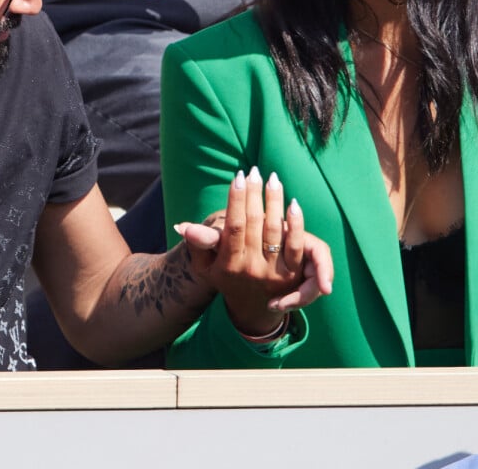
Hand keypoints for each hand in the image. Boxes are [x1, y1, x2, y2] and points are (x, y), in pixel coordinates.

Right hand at [175, 167, 332, 337]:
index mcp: (228, 264)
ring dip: (275, 202)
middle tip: (255, 171)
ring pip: (275, 230)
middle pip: (255, 224)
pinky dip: (295, 224)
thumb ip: (198, 244)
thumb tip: (181, 226)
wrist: (251, 307)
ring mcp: (272, 272)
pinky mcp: (291, 274)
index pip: (234, 226)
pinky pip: (295, 245)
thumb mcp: (205, 265)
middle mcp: (250, 268)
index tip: (238, 177)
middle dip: (255, 194)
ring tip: (273, 179)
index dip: (237, 200)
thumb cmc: (224, 276)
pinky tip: (293, 203)